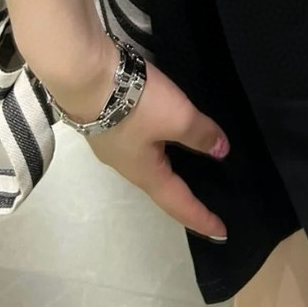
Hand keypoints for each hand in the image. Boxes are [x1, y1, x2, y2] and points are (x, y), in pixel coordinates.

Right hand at [29, 33, 230, 242]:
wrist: (85, 73)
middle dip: (182, 197)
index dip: (201, 218)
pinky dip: (158, 144)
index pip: (178, 203)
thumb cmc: (134, 104)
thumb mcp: (177, 117)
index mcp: (145, 173)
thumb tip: (220, 151)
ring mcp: (113, 143)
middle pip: (160, 187)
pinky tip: (162, 132)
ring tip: (186, 166)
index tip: (222, 233)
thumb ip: (200, 134)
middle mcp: (126, 165)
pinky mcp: (106, 121)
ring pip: (148, 162)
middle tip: (204, 203)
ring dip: (169, 168)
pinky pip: (140, 141)